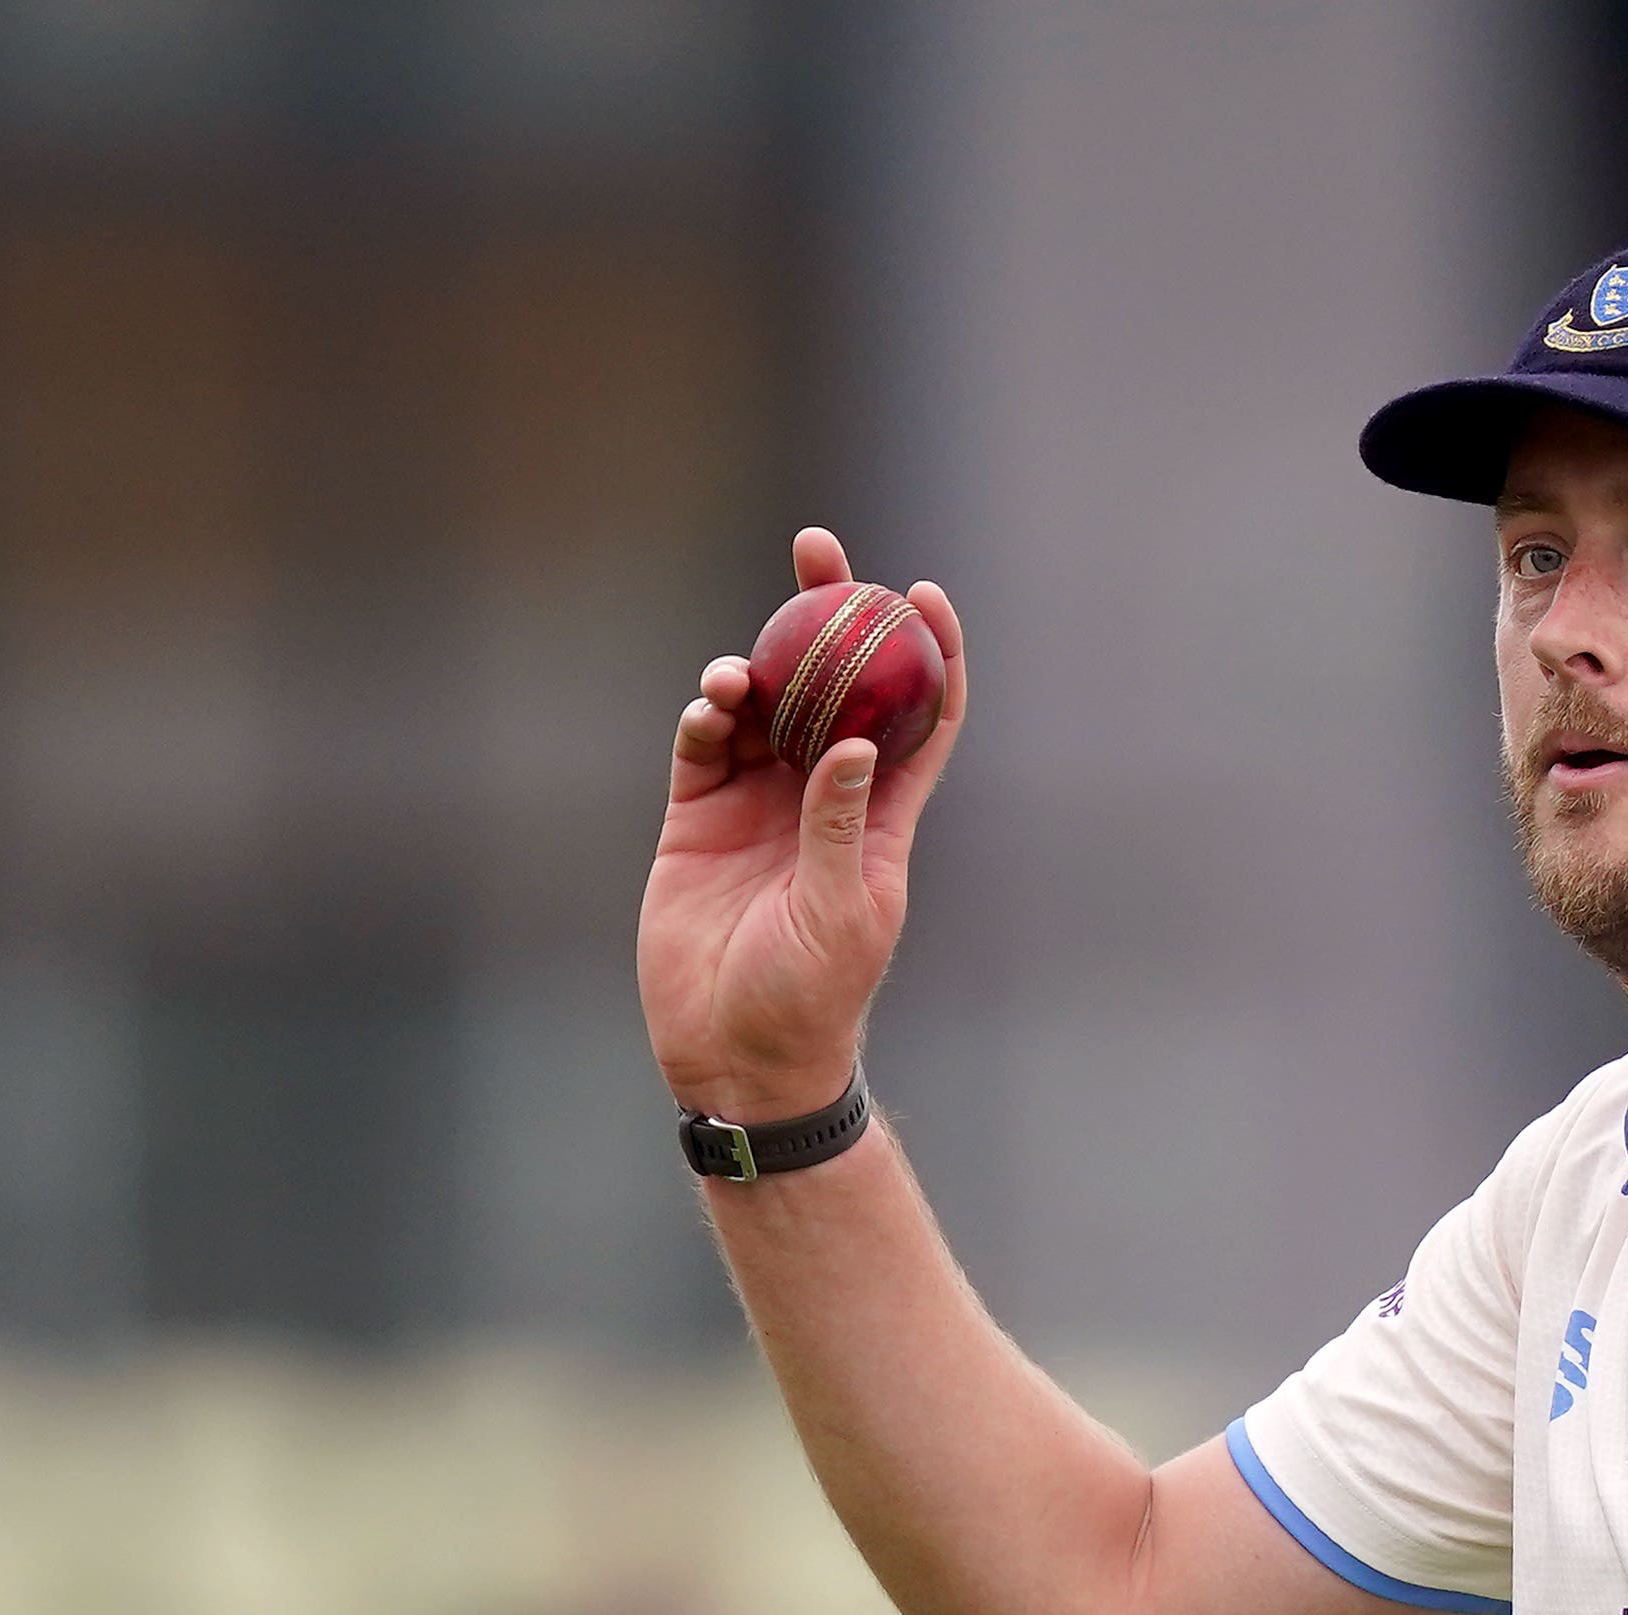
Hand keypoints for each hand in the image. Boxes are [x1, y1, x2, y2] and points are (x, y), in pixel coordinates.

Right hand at [639, 528, 969, 1123]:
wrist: (739, 1051)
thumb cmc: (812, 996)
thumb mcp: (841, 912)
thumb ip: (838, 825)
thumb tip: (849, 743)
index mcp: (879, 814)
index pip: (918, 717)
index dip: (929, 653)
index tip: (921, 593)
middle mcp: (822, 795)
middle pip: (833, 684)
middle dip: (827, 614)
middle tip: (817, 550)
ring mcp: (759, 803)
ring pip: (764, 705)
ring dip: (755, 669)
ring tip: (741, 673)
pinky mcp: (699, 818)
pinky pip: (704, 747)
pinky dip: (706, 716)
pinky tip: (710, 707)